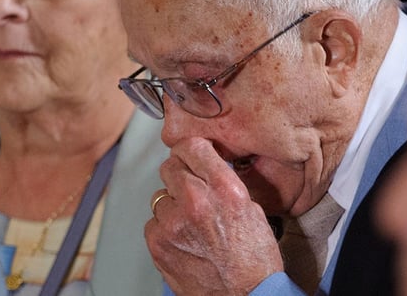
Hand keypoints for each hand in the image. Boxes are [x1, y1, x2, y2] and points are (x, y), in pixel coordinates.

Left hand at [145, 137, 283, 295]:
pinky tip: (183, 240)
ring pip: (159, 196)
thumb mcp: (251, 208)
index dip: (190, 150)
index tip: (190, 155)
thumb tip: (205, 166)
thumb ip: (224, 183)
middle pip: (170, 167)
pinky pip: (152, 222)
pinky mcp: (158, 243)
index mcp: (225, 188)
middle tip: (191, 191)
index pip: (192, 146)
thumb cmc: (254, 260)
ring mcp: (173, 223)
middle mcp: (197, 201)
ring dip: (172, 205)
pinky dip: (164, 229)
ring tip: (191, 224)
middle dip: (180, 176)